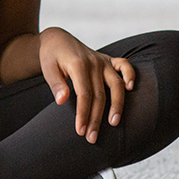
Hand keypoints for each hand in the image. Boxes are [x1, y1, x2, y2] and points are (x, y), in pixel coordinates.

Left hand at [38, 28, 135, 143]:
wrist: (57, 40)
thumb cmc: (51, 56)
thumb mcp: (47, 68)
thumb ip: (55, 84)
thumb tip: (62, 100)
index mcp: (78, 65)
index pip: (84, 94)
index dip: (83, 114)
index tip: (81, 131)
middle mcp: (94, 62)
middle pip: (99, 95)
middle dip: (96, 118)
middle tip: (92, 138)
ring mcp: (103, 61)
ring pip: (115, 84)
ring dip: (117, 105)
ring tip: (114, 124)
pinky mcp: (108, 60)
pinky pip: (124, 65)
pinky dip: (130, 74)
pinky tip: (131, 89)